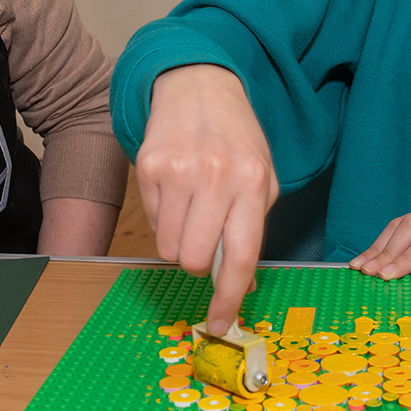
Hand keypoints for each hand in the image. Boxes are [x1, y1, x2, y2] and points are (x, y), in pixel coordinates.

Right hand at [136, 64, 276, 333]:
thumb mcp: (262, 178)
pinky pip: (151, 222)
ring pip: (167, 247)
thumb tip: (242, 284)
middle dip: (197, 263)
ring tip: (191, 210)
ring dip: (179, 242)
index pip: (240, 256)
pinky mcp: (149, 166)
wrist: (199, 87)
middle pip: (193, 259)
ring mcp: (178, 171)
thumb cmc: (236, 140)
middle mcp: (215, 177)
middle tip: (204, 242)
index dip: (228, 298)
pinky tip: (176, 191)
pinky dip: (163, 218)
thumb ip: (253, 229)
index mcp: (253, 183)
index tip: (219, 323)